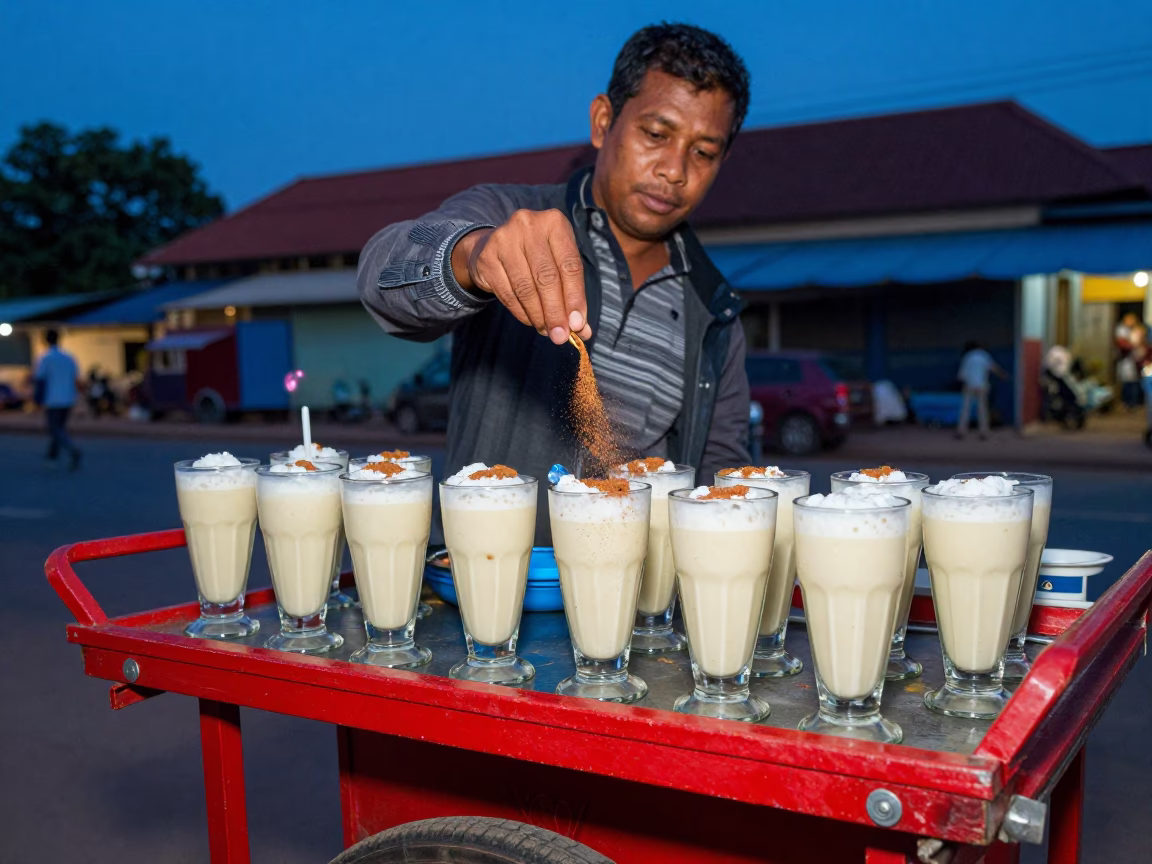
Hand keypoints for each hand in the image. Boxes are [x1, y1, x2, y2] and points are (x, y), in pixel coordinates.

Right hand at [451, 210, 591, 343]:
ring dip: (539, 316)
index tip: (578, 325)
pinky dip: (522, 313)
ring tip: (546, 330)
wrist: (494, 246)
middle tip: (561, 336)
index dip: (575, 298)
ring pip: (526, 288)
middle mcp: (529, 224)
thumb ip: (572, 295)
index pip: (570, 265)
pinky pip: (508, 293)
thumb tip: (582, 331)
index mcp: (554, 222)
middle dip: (556, 312)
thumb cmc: (536, 258)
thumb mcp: (559, 267)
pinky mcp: (487, 257)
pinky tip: (531, 321)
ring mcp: (504, 238)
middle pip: (547, 277)